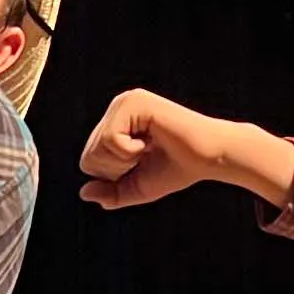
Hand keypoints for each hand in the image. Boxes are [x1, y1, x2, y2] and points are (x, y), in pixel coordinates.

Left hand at [77, 89, 293, 209]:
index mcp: (115, 122)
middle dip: (119, 169)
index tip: (143, 162)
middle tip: (148, 155)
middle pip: (89, 157)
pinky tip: (153, 140)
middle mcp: (117, 107)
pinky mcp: (135, 102)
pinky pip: (111, 140)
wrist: (210, 157)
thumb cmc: (177, 169)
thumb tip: (83, 193)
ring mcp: (125, 101)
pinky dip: (131, 151)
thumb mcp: (138, 187)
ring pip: (97, 149)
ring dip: (126, 160)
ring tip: (151, 147)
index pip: (88, 162)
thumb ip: (112, 193)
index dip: (115, 175)